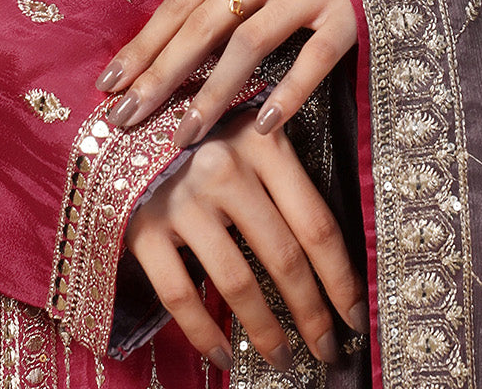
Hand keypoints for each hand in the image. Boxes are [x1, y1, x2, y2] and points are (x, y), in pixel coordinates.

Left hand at [95, 0, 356, 146]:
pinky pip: (312, 59)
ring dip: (211, 93)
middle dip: (162, 73)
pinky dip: (285, 92)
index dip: (146, 42)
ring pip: (250, 43)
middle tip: (127, 117)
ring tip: (182, 136)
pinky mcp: (352, 15)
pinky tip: (259, 126)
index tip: (111, 82)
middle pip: (205, 21)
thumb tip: (172, 38)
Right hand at [124, 109, 368, 371]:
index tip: (356, 314)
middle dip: (311, 313)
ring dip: (266, 332)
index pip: (316, 223)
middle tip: (326, 349)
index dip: (341, 277)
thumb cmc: (202, 135)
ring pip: (237, 282)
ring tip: (283, 359)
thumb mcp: (250, 137)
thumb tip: (333, 259)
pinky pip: (181, 295)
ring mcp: (182, 198)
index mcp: (262, 143)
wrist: (125, 123)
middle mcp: (225, 167)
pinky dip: (206, 334)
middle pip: (283, 257)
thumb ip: (285, 178)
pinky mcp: (143, 226)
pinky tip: (225, 355)